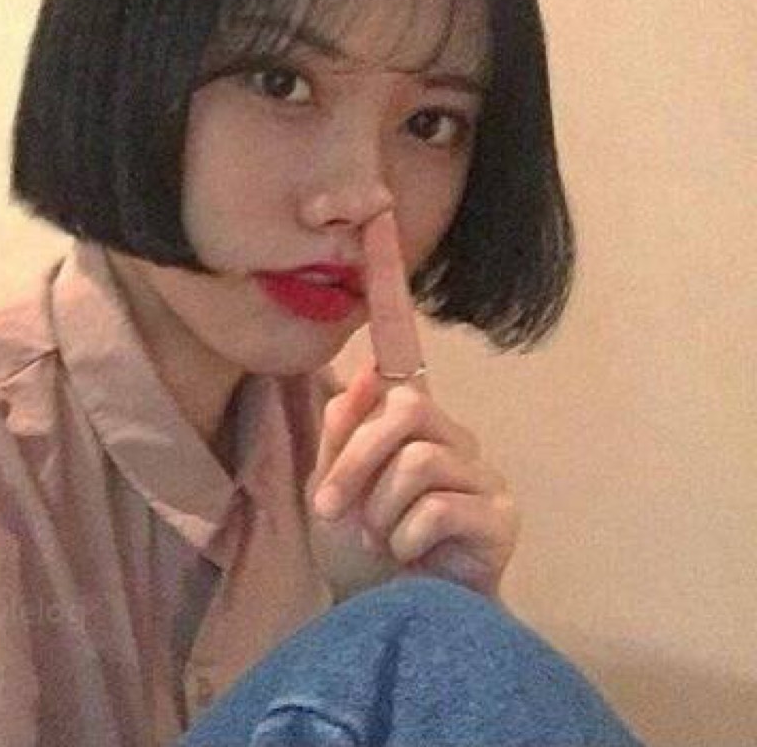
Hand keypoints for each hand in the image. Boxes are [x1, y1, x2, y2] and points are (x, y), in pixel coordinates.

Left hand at [310, 209, 519, 598]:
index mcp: (410, 419)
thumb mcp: (332, 484)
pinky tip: (406, 556)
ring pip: (416, 458)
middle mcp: (452, 432)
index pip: (403, 350)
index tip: (376, 217)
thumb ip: (344, 428)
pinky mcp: (501, 514)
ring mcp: (482, 470)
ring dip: (377, 509)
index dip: (392, 286)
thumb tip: (361, 374)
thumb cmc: (360, 546)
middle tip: (334, 509)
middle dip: (355, 460)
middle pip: (404, 407)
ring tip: (375, 539)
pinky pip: (435, 503)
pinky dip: (402, 536)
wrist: (390, 615)